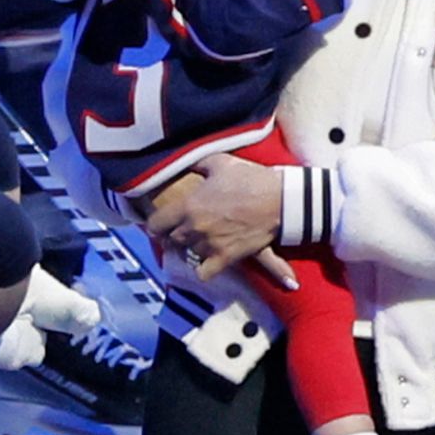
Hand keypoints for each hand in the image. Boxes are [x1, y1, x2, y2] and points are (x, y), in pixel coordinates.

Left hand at [142, 154, 287, 282]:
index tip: (160, 223)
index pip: (155, 224)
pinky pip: (203, 273)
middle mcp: (194, 228)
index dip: (155, 224)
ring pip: (186, 256)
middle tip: (179, 231)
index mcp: (188, 205)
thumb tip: (184, 162)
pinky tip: (206, 261)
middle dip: (172, 236)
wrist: (279, 200)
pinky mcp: (226, 258)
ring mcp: (209, 245)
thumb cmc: (250, 178)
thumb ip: (196, 164)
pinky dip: (202, 269)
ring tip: (195, 243)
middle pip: (170, 241)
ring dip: (188, 250)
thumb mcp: (219, 162)